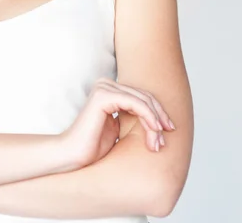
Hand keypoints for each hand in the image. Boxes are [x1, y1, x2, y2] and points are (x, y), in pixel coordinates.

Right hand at [60, 77, 174, 167]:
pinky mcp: (103, 95)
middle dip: (159, 117)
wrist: (72, 156)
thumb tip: (159, 120)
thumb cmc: (93, 148)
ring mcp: (104, 87)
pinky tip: (154, 131)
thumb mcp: (119, 130)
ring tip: (158, 142)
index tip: (168, 131)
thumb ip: (133, 118)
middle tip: (165, 138)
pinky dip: (148, 117)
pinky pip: (135, 103)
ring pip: (142, 100)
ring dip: (155, 121)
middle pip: (144, 96)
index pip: (141, 96)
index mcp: (109, 89)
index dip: (158, 112)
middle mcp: (106, 84)